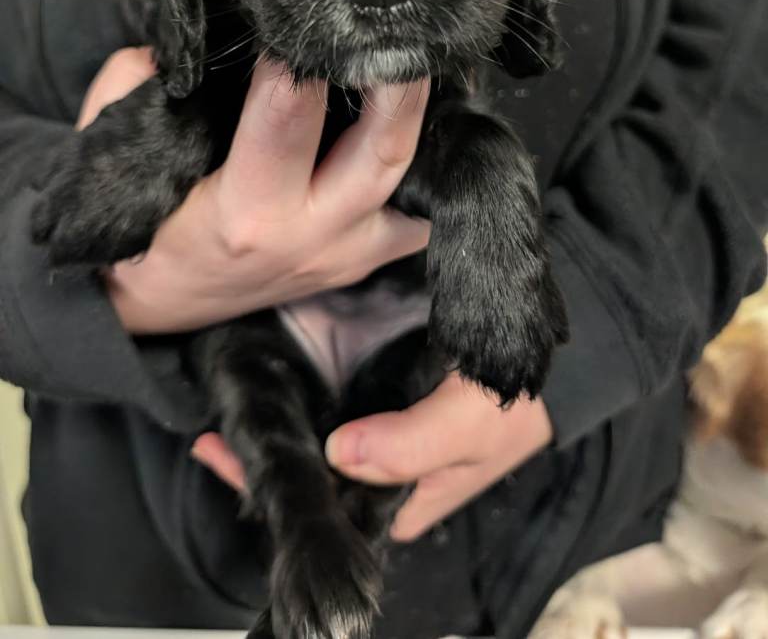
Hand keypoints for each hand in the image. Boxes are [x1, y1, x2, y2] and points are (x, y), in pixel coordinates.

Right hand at [78, 47, 430, 333]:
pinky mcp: (366, 262)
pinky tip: (423, 122)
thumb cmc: (142, 222)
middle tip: (402, 25)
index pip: (291, 115)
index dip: (302, 56)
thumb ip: (137, 84)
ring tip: (421, 60)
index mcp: (248, 214)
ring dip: (425, 118)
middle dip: (399, 81)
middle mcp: (310, 238)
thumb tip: (184, 36)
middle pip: (383, 150)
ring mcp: (347, 255)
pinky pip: (419, 212)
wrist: (162, 302)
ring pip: (416, 181)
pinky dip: (427, 165)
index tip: (308, 13)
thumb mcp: (116, 150)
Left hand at [191, 375, 552, 541]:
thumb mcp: (469, 428)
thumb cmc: (515, 404)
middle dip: (262, 465)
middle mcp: (383, 477)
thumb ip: (409, 446)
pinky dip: (302, 396)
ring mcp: (381, 438)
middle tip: (212, 437)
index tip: (228, 458)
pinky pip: (333, 403)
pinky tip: (268, 385)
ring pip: (318, 443)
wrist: (547, 359)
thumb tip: (338, 455)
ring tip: (222, 415)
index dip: (274, 492)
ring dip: (277, 431)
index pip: (327, 511)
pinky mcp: (384, 401)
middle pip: (313, 481)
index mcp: (399, 504)